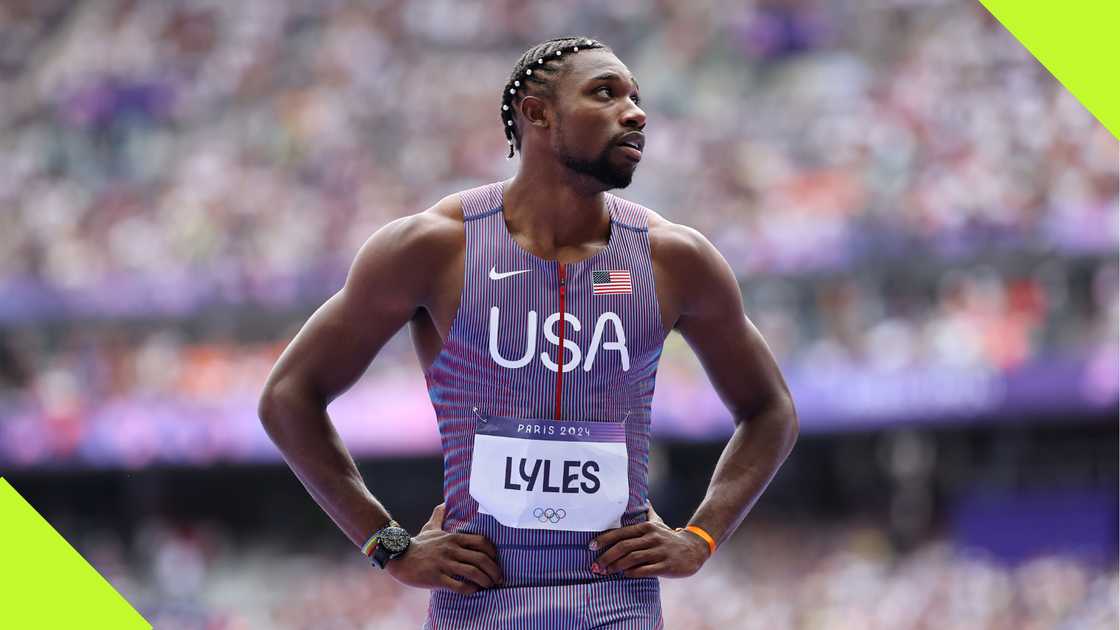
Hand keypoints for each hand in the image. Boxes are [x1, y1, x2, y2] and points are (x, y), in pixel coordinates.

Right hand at [386, 502, 503, 594]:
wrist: (398, 557)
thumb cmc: (417, 544)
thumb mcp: (430, 528)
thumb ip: (439, 516)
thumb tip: (443, 503)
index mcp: (453, 538)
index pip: (481, 542)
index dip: (493, 553)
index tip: (496, 561)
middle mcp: (451, 549)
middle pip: (481, 559)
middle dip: (494, 570)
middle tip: (498, 579)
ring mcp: (444, 564)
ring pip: (473, 573)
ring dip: (485, 581)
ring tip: (489, 586)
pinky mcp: (436, 578)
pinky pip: (459, 586)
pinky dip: (470, 590)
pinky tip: (474, 591)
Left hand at [589, 502, 709, 577]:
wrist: (694, 549)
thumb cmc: (670, 538)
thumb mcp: (658, 523)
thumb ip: (648, 513)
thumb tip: (643, 500)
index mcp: (647, 528)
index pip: (621, 533)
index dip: (604, 540)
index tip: (591, 547)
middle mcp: (652, 538)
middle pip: (624, 547)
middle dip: (606, 557)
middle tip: (595, 566)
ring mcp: (659, 552)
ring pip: (632, 559)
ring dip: (616, 566)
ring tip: (606, 572)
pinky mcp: (666, 565)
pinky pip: (644, 570)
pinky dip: (632, 573)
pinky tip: (624, 575)